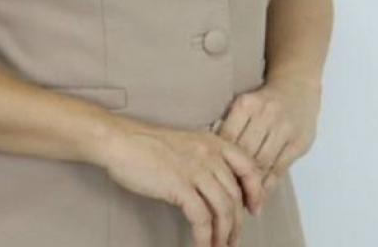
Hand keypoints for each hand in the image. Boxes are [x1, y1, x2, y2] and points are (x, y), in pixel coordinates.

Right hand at [101, 118, 264, 246]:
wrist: (122, 141)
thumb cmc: (148, 145)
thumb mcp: (186, 144)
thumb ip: (205, 159)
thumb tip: (219, 187)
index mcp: (213, 142)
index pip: (248, 166)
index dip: (256, 191)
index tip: (254, 209)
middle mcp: (209, 154)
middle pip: (235, 194)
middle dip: (237, 223)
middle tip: (232, 239)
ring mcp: (195, 169)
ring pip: (223, 209)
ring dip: (223, 234)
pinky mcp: (180, 185)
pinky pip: (201, 218)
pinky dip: (205, 237)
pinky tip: (202, 245)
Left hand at [214, 76, 321, 203]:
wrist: (298, 86)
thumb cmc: (265, 100)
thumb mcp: (246, 104)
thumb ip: (231, 125)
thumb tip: (212, 154)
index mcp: (246, 104)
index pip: (228, 138)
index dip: (220, 160)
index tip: (213, 177)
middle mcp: (266, 114)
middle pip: (245, 153)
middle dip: (235, 175)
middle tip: (225, 195)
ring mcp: (284, 128)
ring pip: (263, 163)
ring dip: (252, 185)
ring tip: (241, 199)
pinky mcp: (299, 142)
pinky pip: (280, 168)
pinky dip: (268, 184)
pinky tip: (260, 194)